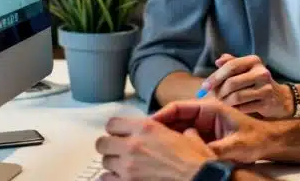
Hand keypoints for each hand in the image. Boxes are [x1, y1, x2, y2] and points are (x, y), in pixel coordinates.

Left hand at [95, 116, 214, 180]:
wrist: (198, 180)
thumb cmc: (196, 162)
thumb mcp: (189, 138)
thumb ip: (178, 132)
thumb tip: (185, 131)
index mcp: (146, 128)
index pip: (112, 124)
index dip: (115, 130)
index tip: (119, 134)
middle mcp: (133, 145)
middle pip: (102, 143)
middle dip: (108, 147)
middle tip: (118, 151)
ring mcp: (128, 167)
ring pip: (104, 163)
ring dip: (113, 164)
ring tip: (123, 167)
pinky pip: (106, 179)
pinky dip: (113, 178)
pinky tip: (122, 178)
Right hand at [154, 99, 275, 164]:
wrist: (268, 142)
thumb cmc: (256, 138)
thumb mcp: (236, 145)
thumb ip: (216, 149)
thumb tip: (197, 155)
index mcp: (211, 109)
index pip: (179, 107)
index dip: (161, 115)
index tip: (146, 126)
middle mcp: (204, 115)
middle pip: (174, 119)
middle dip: (158, 128)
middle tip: (142, 140)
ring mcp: (203, 127)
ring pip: (177, 130)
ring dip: (165, 138)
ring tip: (151, 150)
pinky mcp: (204, 138)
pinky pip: (184, 140)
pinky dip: (175, 147)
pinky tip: (165, 156)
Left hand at [200, 54, 292, 118]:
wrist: (280, 98)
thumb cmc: (256, 83)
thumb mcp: (246, 70)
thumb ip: (232, 63)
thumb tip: (218, 61)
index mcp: (254, 61)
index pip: (230, 66)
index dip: (215, 77)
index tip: (204, 87)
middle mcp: (261, 72)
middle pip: (232, 83)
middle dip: (219, 92)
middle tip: (213, 98)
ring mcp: (266, 88)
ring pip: (236, 97)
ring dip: (225, 102)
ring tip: (222, 103)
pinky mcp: (267, 103)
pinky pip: (243, 108)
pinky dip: (234, 110)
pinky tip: (233, 109)